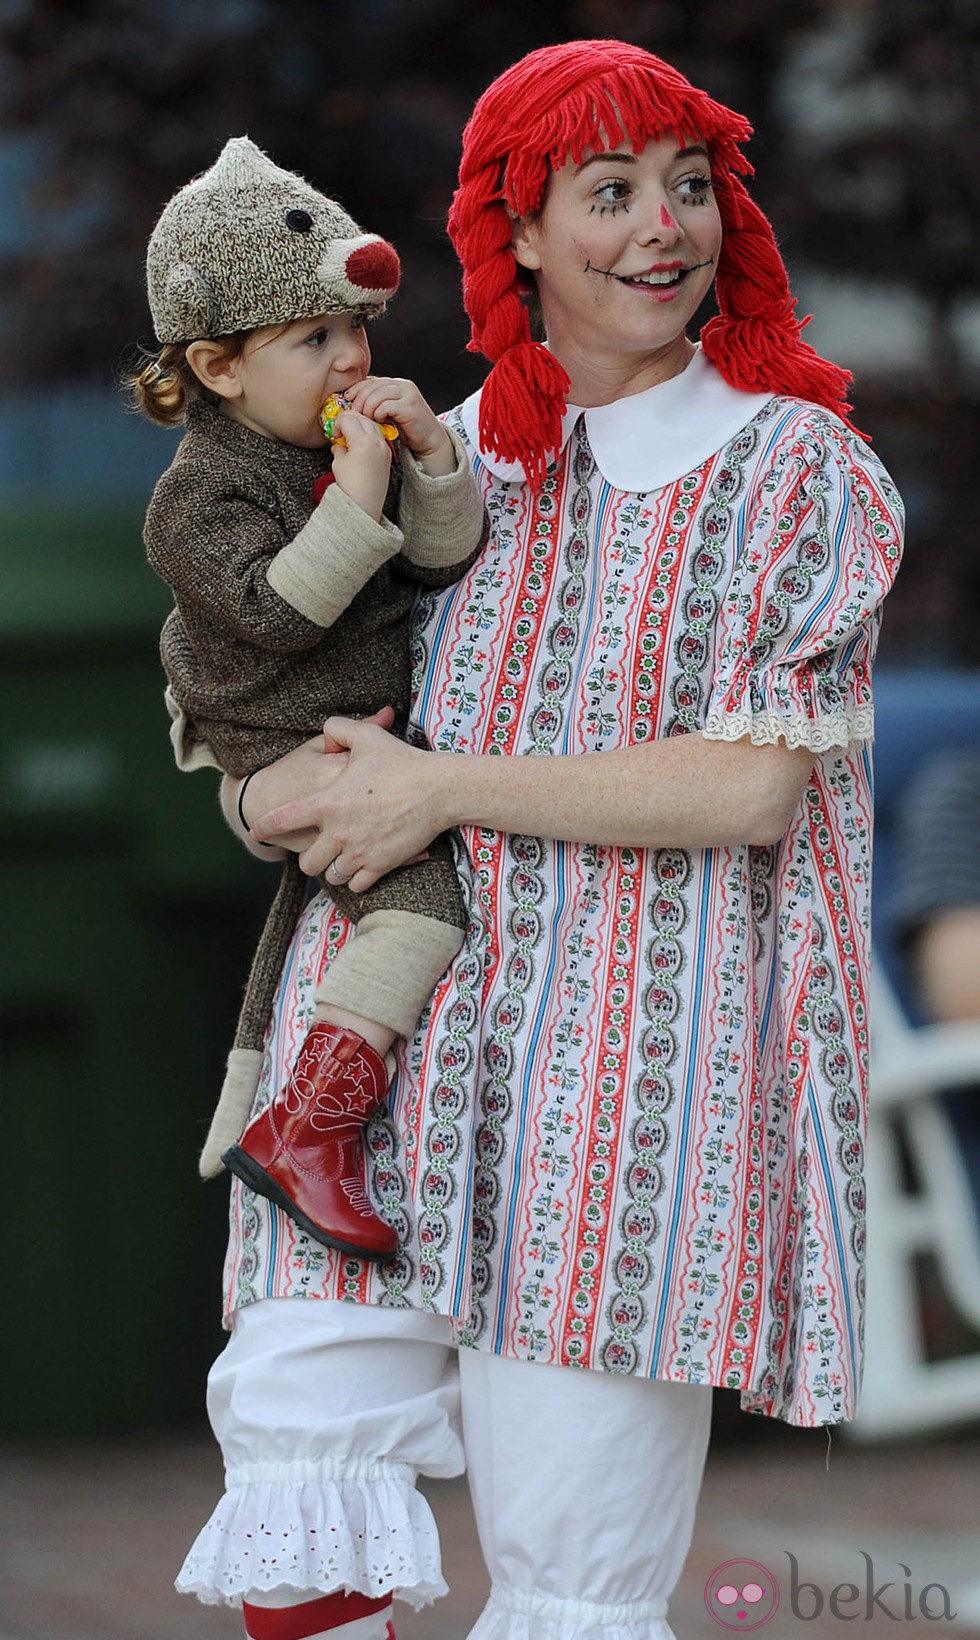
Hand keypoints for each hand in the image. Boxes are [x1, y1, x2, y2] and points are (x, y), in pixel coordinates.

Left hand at [251, 715, 445, 887]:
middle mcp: (338, 832)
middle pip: (307, 861)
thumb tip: (325, 735)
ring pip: (331, 876)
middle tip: (319, 849)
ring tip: (342, 858)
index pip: (283, 819)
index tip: (257, 832)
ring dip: (334, 869)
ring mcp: (359, 852)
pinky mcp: (381, 865)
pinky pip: (356, 885)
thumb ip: (338, 729)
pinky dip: (356, 879)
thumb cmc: (402, 761)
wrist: (438, 790)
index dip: (265, 827)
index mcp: (328, 802)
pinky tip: (362, 867)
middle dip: (310, 857)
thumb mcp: (366, 736)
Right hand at [328, 410, 392, 518]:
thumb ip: (339, 447)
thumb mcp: (338, 463)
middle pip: (362, 417)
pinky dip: (369, 434)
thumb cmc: (349, 487)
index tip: (335, 434)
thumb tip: (340, 442)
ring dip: (360, 425)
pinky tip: (360, 445)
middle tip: (341, 432)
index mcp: (363, 442)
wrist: (364, 505)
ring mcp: (384, 448)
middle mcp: (376, 442)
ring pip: (372, 424)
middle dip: (349, 420)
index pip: (348, 418)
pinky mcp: (387, 455)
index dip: (338, 423)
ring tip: (350, 438)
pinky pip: (379, 436)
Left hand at [345, 376, 454, 474]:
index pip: (371, 381)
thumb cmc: (407, 428)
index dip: (357, 389)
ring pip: (378, 395)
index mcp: (396, 384)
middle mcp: (403, 385)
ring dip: (368, 408)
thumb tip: (353, 403)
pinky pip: (387, 406)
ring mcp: (408, 394)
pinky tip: (380, 422)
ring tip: (368, 419)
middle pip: (373, 386)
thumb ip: (376, 404)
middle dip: (360, 400)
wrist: (429, 440)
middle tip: (355, 414)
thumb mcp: (388, 412)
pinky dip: (379, 414)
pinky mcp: (410, 406)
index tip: (347, 400)